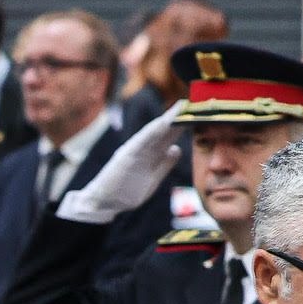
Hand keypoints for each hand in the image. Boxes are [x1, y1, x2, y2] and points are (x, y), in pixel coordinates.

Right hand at [58, 105, 187, 224]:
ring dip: (168, 119)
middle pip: (165, 129)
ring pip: (154, 131)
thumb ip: (164, 164)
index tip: (199, 112)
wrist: (103, 203)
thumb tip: (176, 149)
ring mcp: (134, 150)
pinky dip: (152, 131)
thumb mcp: (152, 179)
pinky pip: (141, 141)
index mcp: (151, 153)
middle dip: (179, 116)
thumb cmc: (127, 192)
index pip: (170, 135)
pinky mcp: (126, 156)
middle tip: (195, 101)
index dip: (183, 123)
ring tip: (182, 107)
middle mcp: (143, 148)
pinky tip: (163, 122)